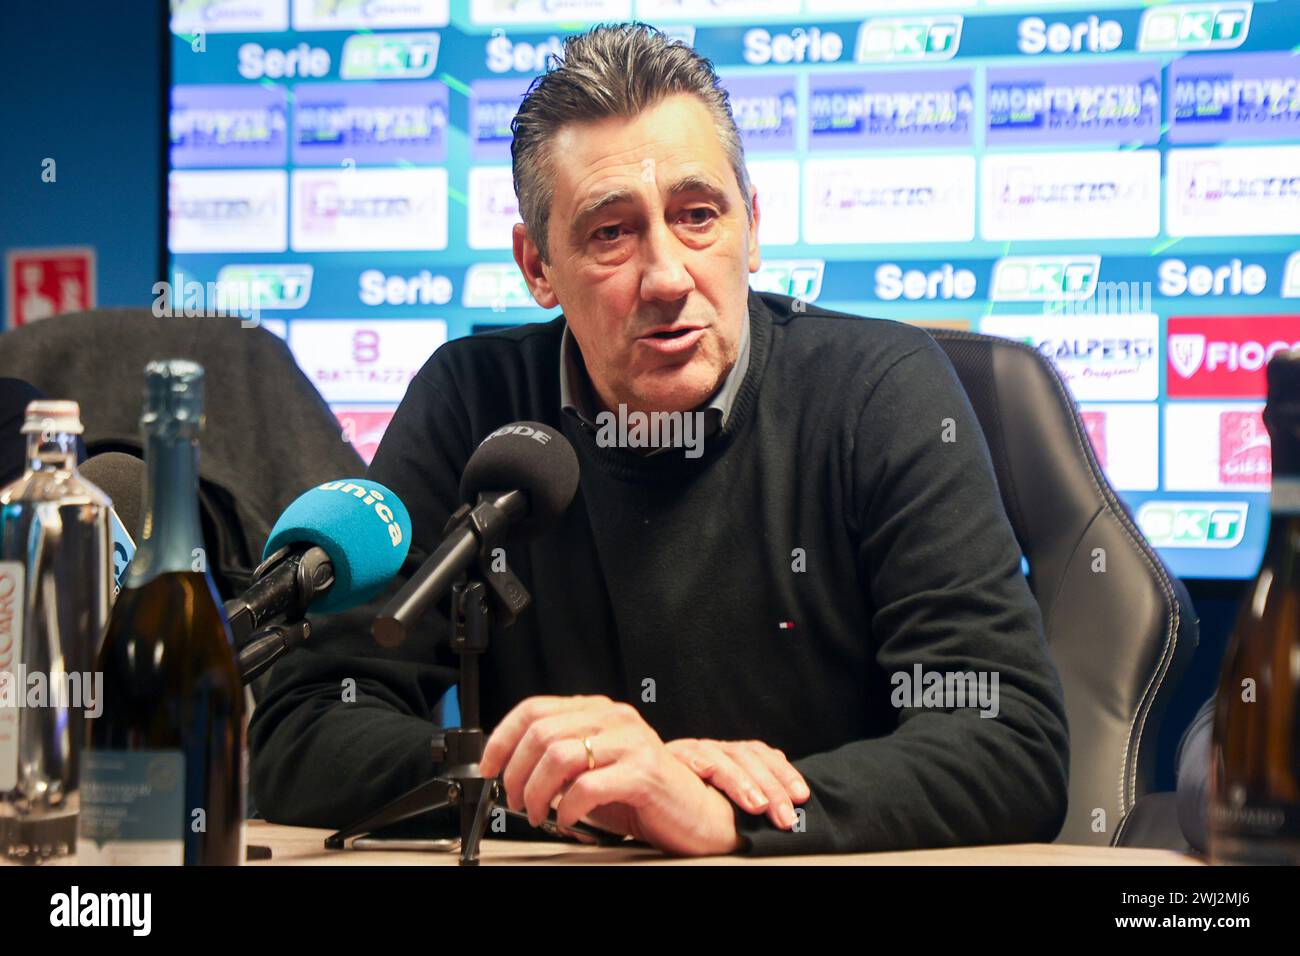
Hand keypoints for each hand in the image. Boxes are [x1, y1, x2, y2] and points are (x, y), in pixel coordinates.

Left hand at [478, 695, 743, 856]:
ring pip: (558, 756)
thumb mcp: (593, 770)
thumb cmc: (642, 796)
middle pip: (541, 732)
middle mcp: (615, 718)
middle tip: (516, 801)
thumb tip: (509, 770)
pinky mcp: (643, 771)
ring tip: (539, 814)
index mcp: (599, 711)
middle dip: (516, 773)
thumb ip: (560, 760)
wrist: (694, 816)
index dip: (502, 738)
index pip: (535, 708)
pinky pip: (587, 786)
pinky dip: (566, 808)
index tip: (488, 766)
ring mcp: (631, 741)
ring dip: (537, 792)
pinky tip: (567, 820)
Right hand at [666, 738, 809, 829]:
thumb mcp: (716, 800)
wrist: (631, 791)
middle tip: (787, 816)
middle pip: (751, 757)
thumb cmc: (676, 803)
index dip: (784, 773)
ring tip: (761, 806)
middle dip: (774, 786)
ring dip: (747, 783)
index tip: (802, 796)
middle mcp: (714, 749)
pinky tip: (720, 781)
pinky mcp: (671, 755)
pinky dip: (710, 768)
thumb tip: (780, 811)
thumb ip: (741, 799)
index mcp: (728, 757)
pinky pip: (695, 758)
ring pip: (728, 758)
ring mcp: (693, 750)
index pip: (763, 756)